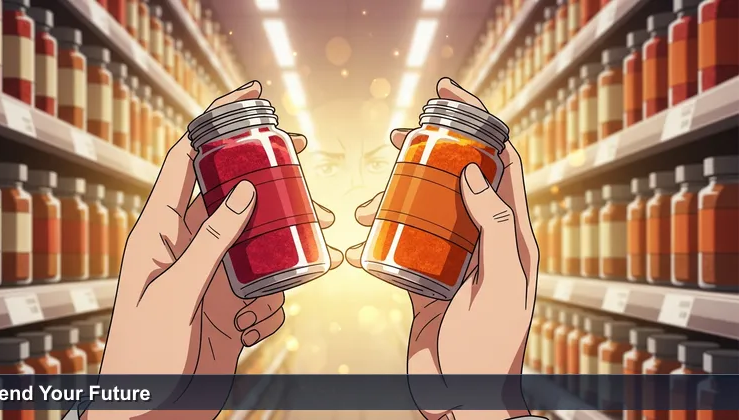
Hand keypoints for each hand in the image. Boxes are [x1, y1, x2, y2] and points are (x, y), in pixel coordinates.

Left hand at [90, 81, 342, 419]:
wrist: (150, 414)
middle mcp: (186, 248)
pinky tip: (252, 327)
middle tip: (304, 161)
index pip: (186, 160)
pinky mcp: (227, 308)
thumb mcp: (176, 292)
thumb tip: (243, 189)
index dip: (216, 123)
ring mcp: (209, 278)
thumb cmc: (143, 357)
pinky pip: (263, 291)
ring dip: (283, 247)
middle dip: (267, 182)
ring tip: (316, 243)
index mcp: (159, 233)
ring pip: (256, 243)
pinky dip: (269, 305)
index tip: (252, 98)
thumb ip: (211, 240)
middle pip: (231, 196)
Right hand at [346, 78, 538, 419]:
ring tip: (369, 198)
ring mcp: (451, 258)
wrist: (463, 397)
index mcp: (511, 236)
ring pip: (423, 207)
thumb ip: (495, 230)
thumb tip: (477, 173)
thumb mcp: (501, 288)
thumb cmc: (491, 350)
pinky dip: (378, 233)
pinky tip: (359, 234)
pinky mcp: (422, 277)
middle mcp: (482, 240)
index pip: (502, 163)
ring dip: (396, 194)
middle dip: (432, 150)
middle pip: (458, 177)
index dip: (482, 123)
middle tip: (401, 135)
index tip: (452, 96)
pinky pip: (399, 243)